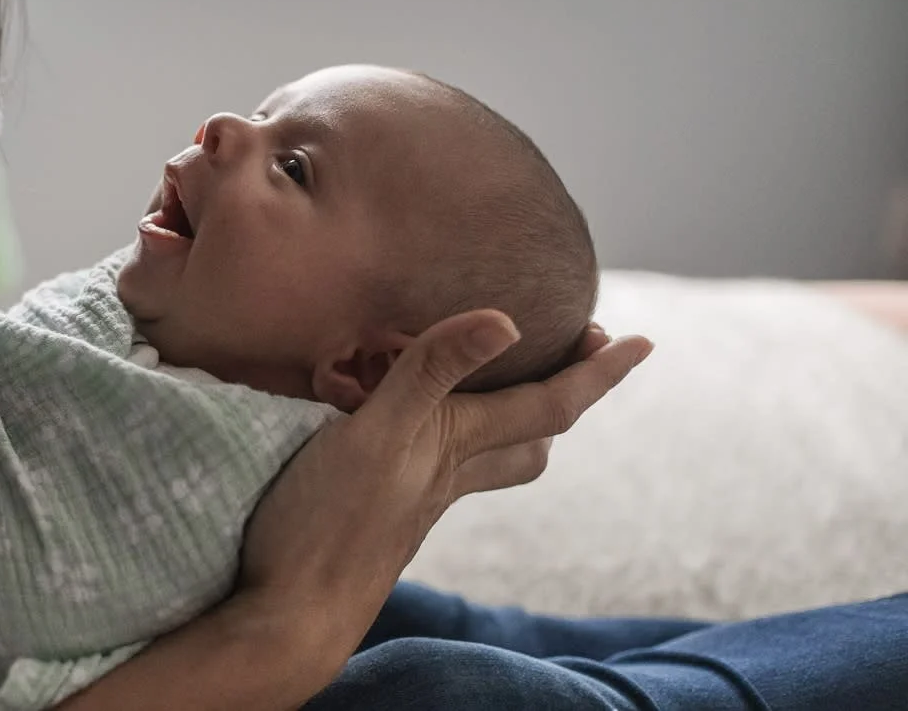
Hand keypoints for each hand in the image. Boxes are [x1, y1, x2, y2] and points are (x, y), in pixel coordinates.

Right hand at [236, 310, 651, 665]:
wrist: (292, 614)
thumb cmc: (327, 524)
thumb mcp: (377, 432)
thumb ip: (432, 373)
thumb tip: (507, 321)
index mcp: (456, 448)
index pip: (548, 406)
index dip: (597, 373)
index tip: (644, 343)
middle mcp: (447, 475)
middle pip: (530, 443)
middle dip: (563, 398)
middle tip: (577, 355)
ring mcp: (417, 499)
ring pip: (489, 461)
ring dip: (515, 424)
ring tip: (511, 387)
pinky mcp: (384, 512)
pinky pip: (441, 468)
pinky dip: (453, 437)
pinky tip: (417, 429)